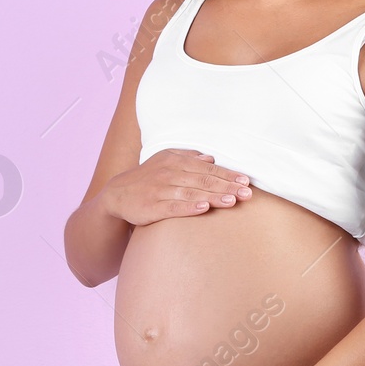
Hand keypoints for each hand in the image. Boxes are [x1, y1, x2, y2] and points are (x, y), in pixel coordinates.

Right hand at [103, 149, 251, 226]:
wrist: (117, 193)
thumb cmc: (147, 177)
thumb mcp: (165, 160)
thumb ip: (188, 158)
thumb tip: (210, 158)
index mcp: (175, 161)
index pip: (207, 168)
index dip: (227, 175)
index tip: (246, 181)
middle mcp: (169, 173)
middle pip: (203, 179)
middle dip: (227, 186)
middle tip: (247, 193)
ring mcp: (160, 190)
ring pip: (191, 192)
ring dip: (213, 196)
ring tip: (232, 201)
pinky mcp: (152, 207)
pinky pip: (173, 207)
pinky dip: (189, 207)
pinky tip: (204, 208)